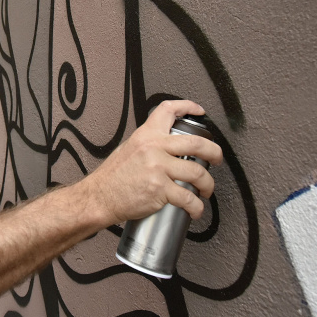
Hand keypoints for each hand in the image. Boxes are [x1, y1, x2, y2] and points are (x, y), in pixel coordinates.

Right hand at [79, 99, 223, 224]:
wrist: (99, 197)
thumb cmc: (112, 177)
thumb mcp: (129, 149)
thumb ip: (149, 145)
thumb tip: (169, 147)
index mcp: (146, 136)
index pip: (168, 111)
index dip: (188, 107)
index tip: (199, 111)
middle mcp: (154, 148)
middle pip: (197, 144)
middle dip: (215, 153)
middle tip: (217, 159)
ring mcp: (158, 168)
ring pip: (198, 173)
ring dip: (208, 185)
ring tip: (205, 190)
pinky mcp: (160, 190)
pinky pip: (188, 199)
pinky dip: (197, 207)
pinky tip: (195, 209)